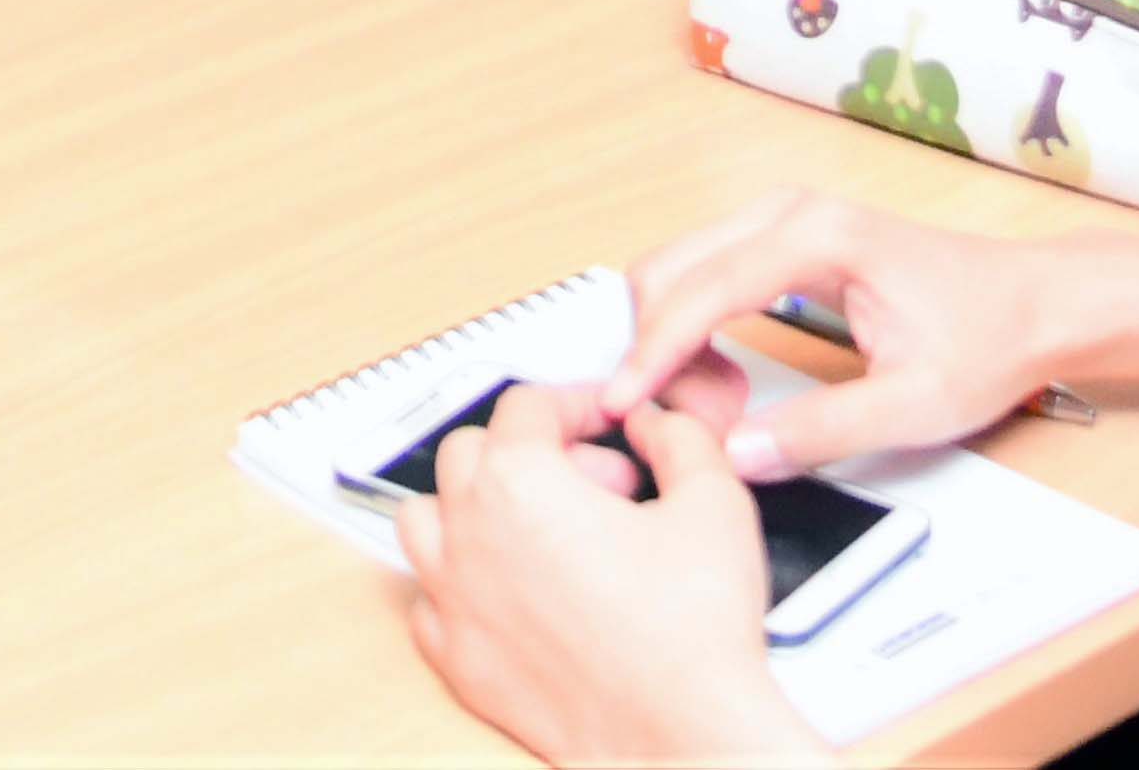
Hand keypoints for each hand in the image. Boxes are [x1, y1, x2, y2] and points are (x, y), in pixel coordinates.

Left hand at [388, 386, 812, 766]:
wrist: (683, 735)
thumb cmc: (692, 635)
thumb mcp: (714, 499)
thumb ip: (678, 437)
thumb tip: (653, 424)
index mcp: (519, 483)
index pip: (526, 405)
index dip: (575, 403)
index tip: (604, 422)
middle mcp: (469, 536)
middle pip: (468, 452)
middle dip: (530, 450)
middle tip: (595, 482)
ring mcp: (453, 603)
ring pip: (424, 520)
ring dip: (473, 507)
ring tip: (539, 526)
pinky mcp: (456, 662)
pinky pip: (426, 601)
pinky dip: (458, 584)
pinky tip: (513, 591)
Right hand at [602, 190, 1081, 481]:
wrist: (1034, 303)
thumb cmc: (987, 339)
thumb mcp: (915, 405)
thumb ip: (823, 431)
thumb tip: (738, 454)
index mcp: (818, 236)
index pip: (701, 291)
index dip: (653, 352)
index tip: (621, 402)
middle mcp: (789, 212)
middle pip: (669, 269)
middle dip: (656, 348)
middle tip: (689, 423)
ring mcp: (782, 219)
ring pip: (678, 271)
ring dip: (673, 341)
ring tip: (720, 410)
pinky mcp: (783, 240)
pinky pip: (704, 276)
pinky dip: (692, 329)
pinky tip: (726, 381)